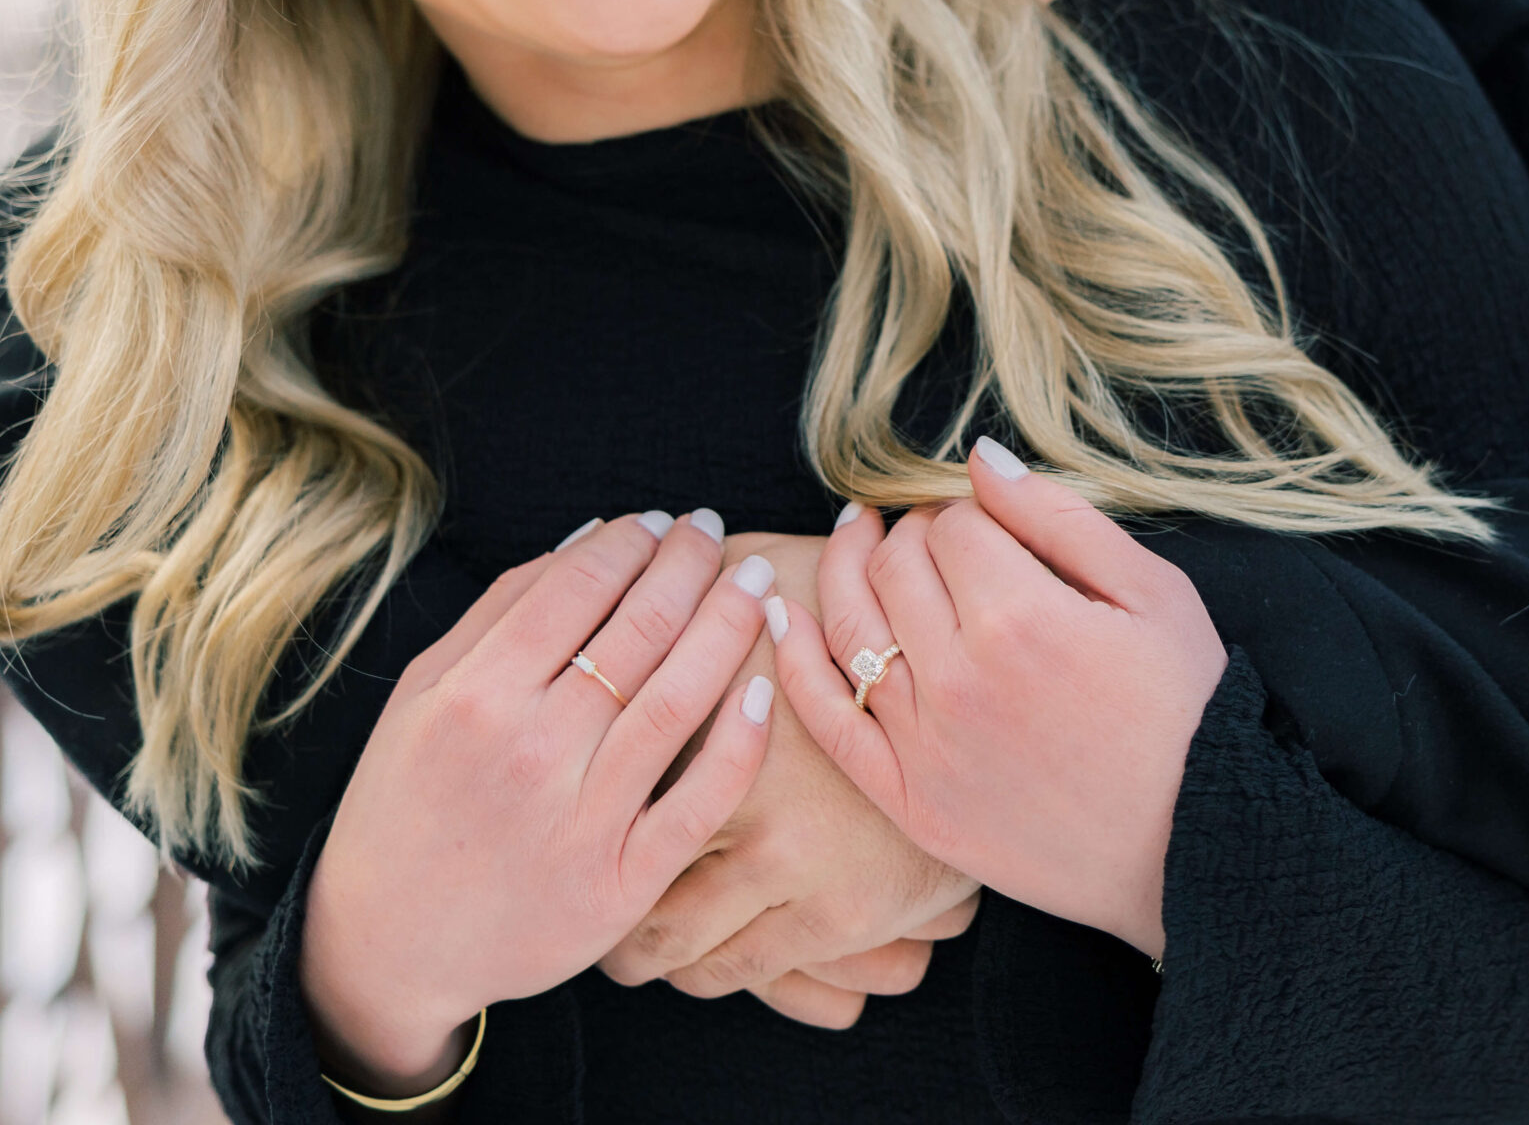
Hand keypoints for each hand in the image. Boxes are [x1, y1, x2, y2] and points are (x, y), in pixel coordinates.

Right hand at [302, 512, 775, 1094]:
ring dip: (727, 627)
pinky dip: (740, 741)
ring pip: (679, 700)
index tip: (661, 523)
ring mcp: (580, 822)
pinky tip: (762, 689)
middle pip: (639, 631)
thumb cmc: (406, 800)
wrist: (390, 942)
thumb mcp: (424, 693)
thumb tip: (593, 535)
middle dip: (689, 566)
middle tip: (716, 535)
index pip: (577, 588)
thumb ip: (501, 610)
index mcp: (474, 697)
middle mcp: (530, 752)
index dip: (632, 542)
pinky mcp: (620, 885)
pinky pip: (699, 801)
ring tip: (753, 584)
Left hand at [601, 534, 980, 1029]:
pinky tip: (707, 965)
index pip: (605, 810)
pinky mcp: (844, 917)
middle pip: (639, 904)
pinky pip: (759, 976)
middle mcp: (739, 812)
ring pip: (691, 957)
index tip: (555, 846)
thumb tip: (596, 551)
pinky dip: (722, 977)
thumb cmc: (850, 603)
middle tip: (587, 928)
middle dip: (610, 931)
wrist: (973, 667)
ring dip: (656, 964)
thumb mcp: (759, 577)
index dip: (571, 835)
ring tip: (635, 959)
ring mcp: (792, 874)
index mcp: (702, 731)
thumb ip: (676, 589)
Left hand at [769, 441, 1227, 958]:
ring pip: (851, 629)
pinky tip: (783, 614)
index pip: (954, 527)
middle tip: (930, 532)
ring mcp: (929, 747)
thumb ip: (1060, 518)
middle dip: (910, 535)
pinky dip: (797, 664)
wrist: (1200, 846)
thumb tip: (980, 458)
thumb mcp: (1153, 594)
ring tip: (856, 538)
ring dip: (844, 570)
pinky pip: (831, 724)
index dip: (967, 511)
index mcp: (1022, 618)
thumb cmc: (1190, 713)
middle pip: (896, 568)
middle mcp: (961, 680)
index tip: (986, 522)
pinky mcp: (913, 804)